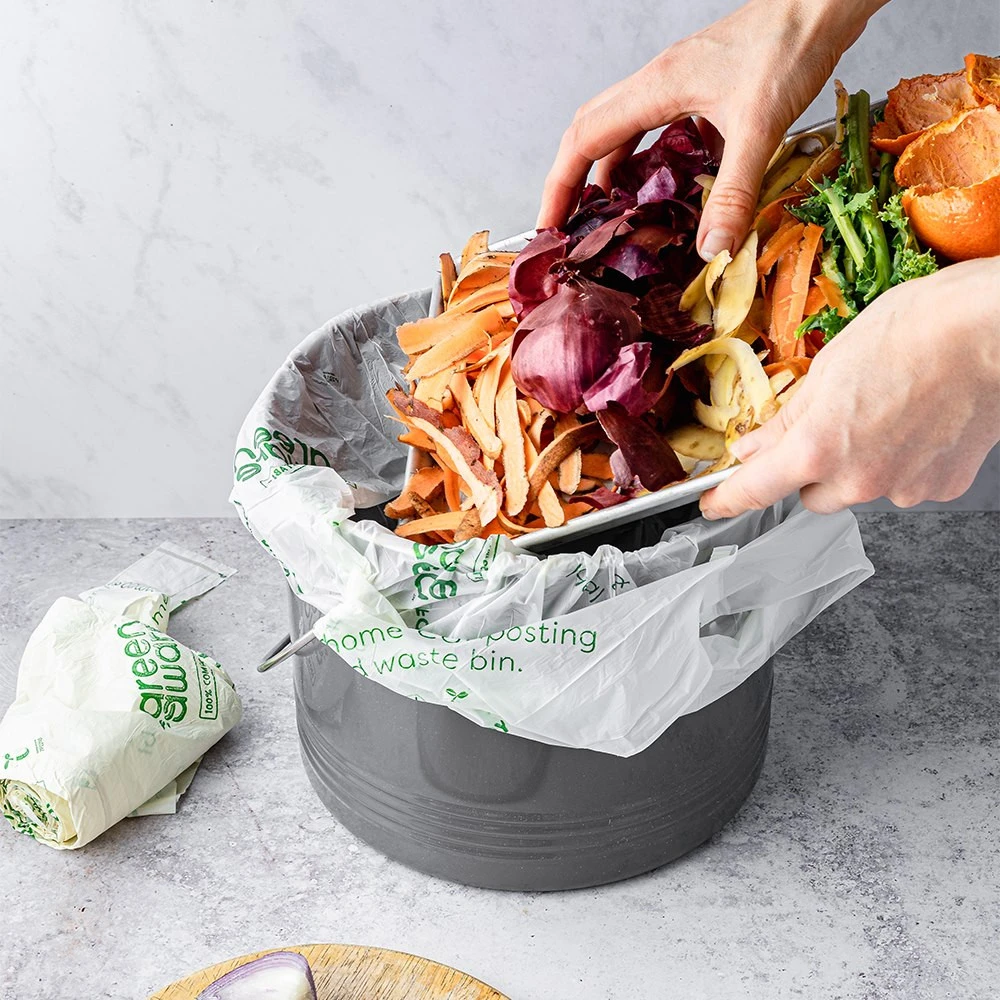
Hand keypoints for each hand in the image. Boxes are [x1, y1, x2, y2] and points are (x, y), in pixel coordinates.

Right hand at [537, 0, 884, 259]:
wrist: (824, 0)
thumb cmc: (792, 45)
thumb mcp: (760, 128)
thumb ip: (732, 192)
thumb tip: (710, 250)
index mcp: (656, 88)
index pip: (584, 140)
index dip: (560, 186)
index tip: (551, 225)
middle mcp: (658, 82)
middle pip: (592, 132)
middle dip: (574, 181)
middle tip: (572, 224)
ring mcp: (679, 81)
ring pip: (624, 129)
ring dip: (612, 171)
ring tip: (614, 215)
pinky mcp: (703, 84)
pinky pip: (659, 126)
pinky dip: (653, 160)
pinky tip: (674, 186)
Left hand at [699, 257, 999, 516]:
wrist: (993, 330)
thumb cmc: (917, 330)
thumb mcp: (830, 366)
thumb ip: (788, 418)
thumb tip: (755, 446)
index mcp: (818, 447)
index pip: (756, 489)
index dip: (727, 500)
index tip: (713, 505)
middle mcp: (858, 479)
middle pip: (811, 493)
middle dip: (810, 467)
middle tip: (834, 422)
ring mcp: (902, 487)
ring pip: (859, 489)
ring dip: (859, 464)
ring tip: (886, 411)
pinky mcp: (939, 487)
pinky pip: (902, 484)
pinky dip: (902, 462)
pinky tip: (916, 423)